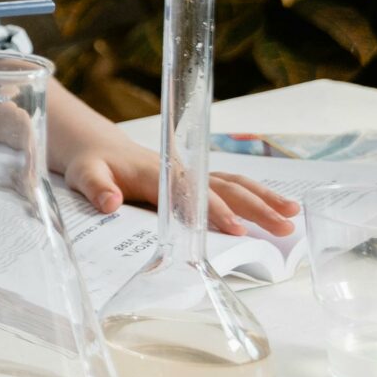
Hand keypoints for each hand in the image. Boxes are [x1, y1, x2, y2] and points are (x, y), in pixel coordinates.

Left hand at [63, 134, 301, 234]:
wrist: (96, 146)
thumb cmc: (91, 162)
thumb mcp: (83, 173)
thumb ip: (96, 186)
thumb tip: (110, 202)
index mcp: (156, 172)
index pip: (191, 195)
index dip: (214, 212)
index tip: (236, 230)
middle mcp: (180, 170)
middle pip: (223, 187)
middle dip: (255, 207)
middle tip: (284, 227)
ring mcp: (190, 174)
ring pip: (233, 183)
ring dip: (263, 199)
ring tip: (293, 215)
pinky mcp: (195, 179)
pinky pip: (228, 185)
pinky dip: (254, 194)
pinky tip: (275, 208)